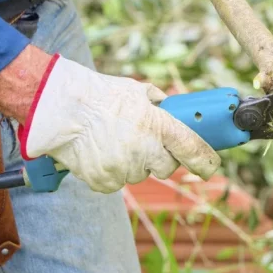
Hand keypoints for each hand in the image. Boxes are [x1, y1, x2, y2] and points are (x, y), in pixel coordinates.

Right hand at [16, 54, 220, 192]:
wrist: (61, 108)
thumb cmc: (100, 95)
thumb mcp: (136, 90)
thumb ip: (157, 102)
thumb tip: (169, 107)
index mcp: (157, 125)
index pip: (192, 148)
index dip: (205, 160)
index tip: (211, 166)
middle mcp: (144, 150)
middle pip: (167, 167)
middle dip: (160, 158)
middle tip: (144, 143)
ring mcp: (124, 168)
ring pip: (139, 174)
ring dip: (132, 163)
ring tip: (113, 141)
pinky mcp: (104, 181)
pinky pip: (116, 182)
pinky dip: (111, 172)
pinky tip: (100, 152)